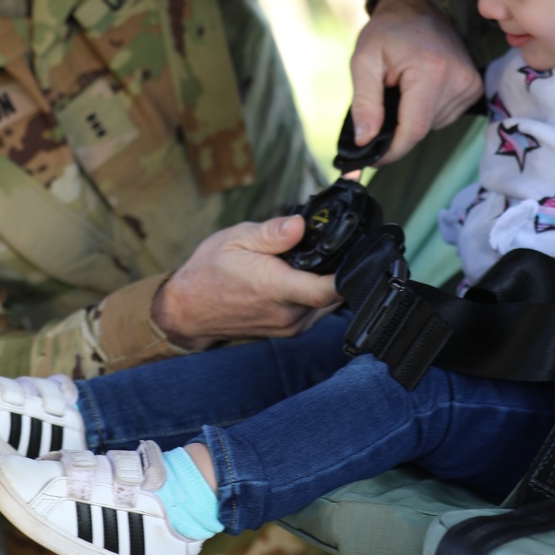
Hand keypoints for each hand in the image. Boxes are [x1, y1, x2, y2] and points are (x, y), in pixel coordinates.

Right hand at [151, 216, 339, 347]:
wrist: (189, 309)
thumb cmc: (210, 271)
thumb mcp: (237, 239)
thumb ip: (272, 233)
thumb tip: (300, 224)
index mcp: (275, 289)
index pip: (325, 289)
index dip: (350, 274)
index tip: (364, 255)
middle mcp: (287, 313)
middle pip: (334, 292)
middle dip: (340, 267)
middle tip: (339, 241)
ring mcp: (290, 326)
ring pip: (328, 302)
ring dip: (329, 280)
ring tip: (317, 257)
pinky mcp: (290, 330)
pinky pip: (316, 310)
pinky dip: (318, 292)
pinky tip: (307, 274)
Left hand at [349, 0, 482, 163]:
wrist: (419, 6)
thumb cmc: (388, 31)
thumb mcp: (364, 60)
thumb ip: (364, 103)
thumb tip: (365, 141)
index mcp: (431, 71)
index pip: (414, 130)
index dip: (391, 150)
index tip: (372, 158)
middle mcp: (458, 80)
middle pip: (422, 129)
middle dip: (397, 128)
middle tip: (381, 106)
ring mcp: (470, 84)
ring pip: (433, 125)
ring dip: (412, 117)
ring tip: (402, 89)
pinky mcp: (474, 87)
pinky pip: (444, 116)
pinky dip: (426, 110)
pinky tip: (418, 88)